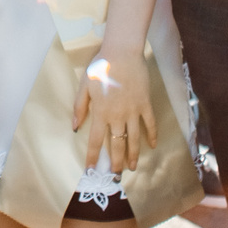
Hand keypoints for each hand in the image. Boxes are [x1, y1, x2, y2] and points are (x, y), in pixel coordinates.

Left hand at [71, 43, 157, 174]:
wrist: (122, 52)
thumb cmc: (100, 67)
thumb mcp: (84, 86)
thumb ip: (80, 108)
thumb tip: (75, 127)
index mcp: (101, 112)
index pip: (96, 141)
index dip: (93, 157)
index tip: (91, 170)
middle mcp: (117, 116)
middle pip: (117, 144)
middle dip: (116, 162)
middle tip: (116, 175)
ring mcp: (133, 111)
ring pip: (134, 138)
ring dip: (133, 155)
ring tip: (132, 167)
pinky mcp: (145, 104)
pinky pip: (150, 123)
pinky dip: (151, 135)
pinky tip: (151, 146)